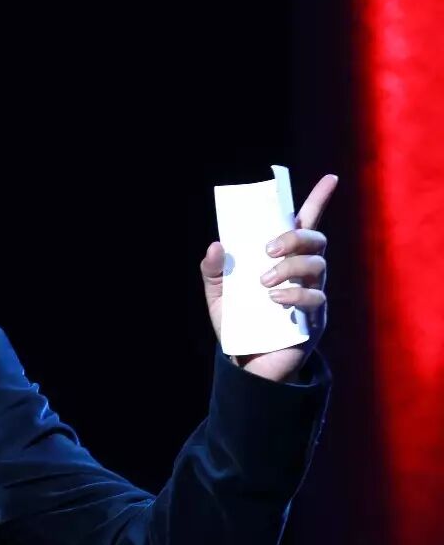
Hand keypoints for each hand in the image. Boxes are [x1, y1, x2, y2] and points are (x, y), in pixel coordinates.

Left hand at [200, 172, 336, 380]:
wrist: (247, 366)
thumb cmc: (239, 325)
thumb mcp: (218, 296)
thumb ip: (213, 271)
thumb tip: (216, 245)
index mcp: (284, 259)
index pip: (306, 223)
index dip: (319, 199)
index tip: (332, 178)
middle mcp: (304, 272)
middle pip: (316, 240)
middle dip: (294, 238)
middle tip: (268, 250)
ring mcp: (314, 294)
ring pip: (318, 265)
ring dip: (290, 267)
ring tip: (264, 282)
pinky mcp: (315, 319)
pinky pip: (315, 298)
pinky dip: (294, 295)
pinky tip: (275, 300)